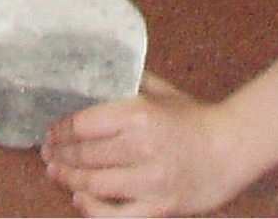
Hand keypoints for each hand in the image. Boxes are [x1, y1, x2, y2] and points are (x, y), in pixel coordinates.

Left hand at [43, 76, 239, 217]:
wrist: (229, 150)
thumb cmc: (193, 118)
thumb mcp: (162, 91)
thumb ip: (131, 81)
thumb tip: (100, 72)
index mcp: (141, 113)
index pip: (85, 124)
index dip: (61, 130)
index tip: (51, 132)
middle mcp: (142, 147)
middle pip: (85, 155)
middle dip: (60, 154)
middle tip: (47, 153)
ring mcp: (149, 182)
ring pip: (94, 185)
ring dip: (68, 179)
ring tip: (55, 172)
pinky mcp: (157, 209)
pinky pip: (114, 216)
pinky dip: (91, 210)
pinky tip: (79, 198)